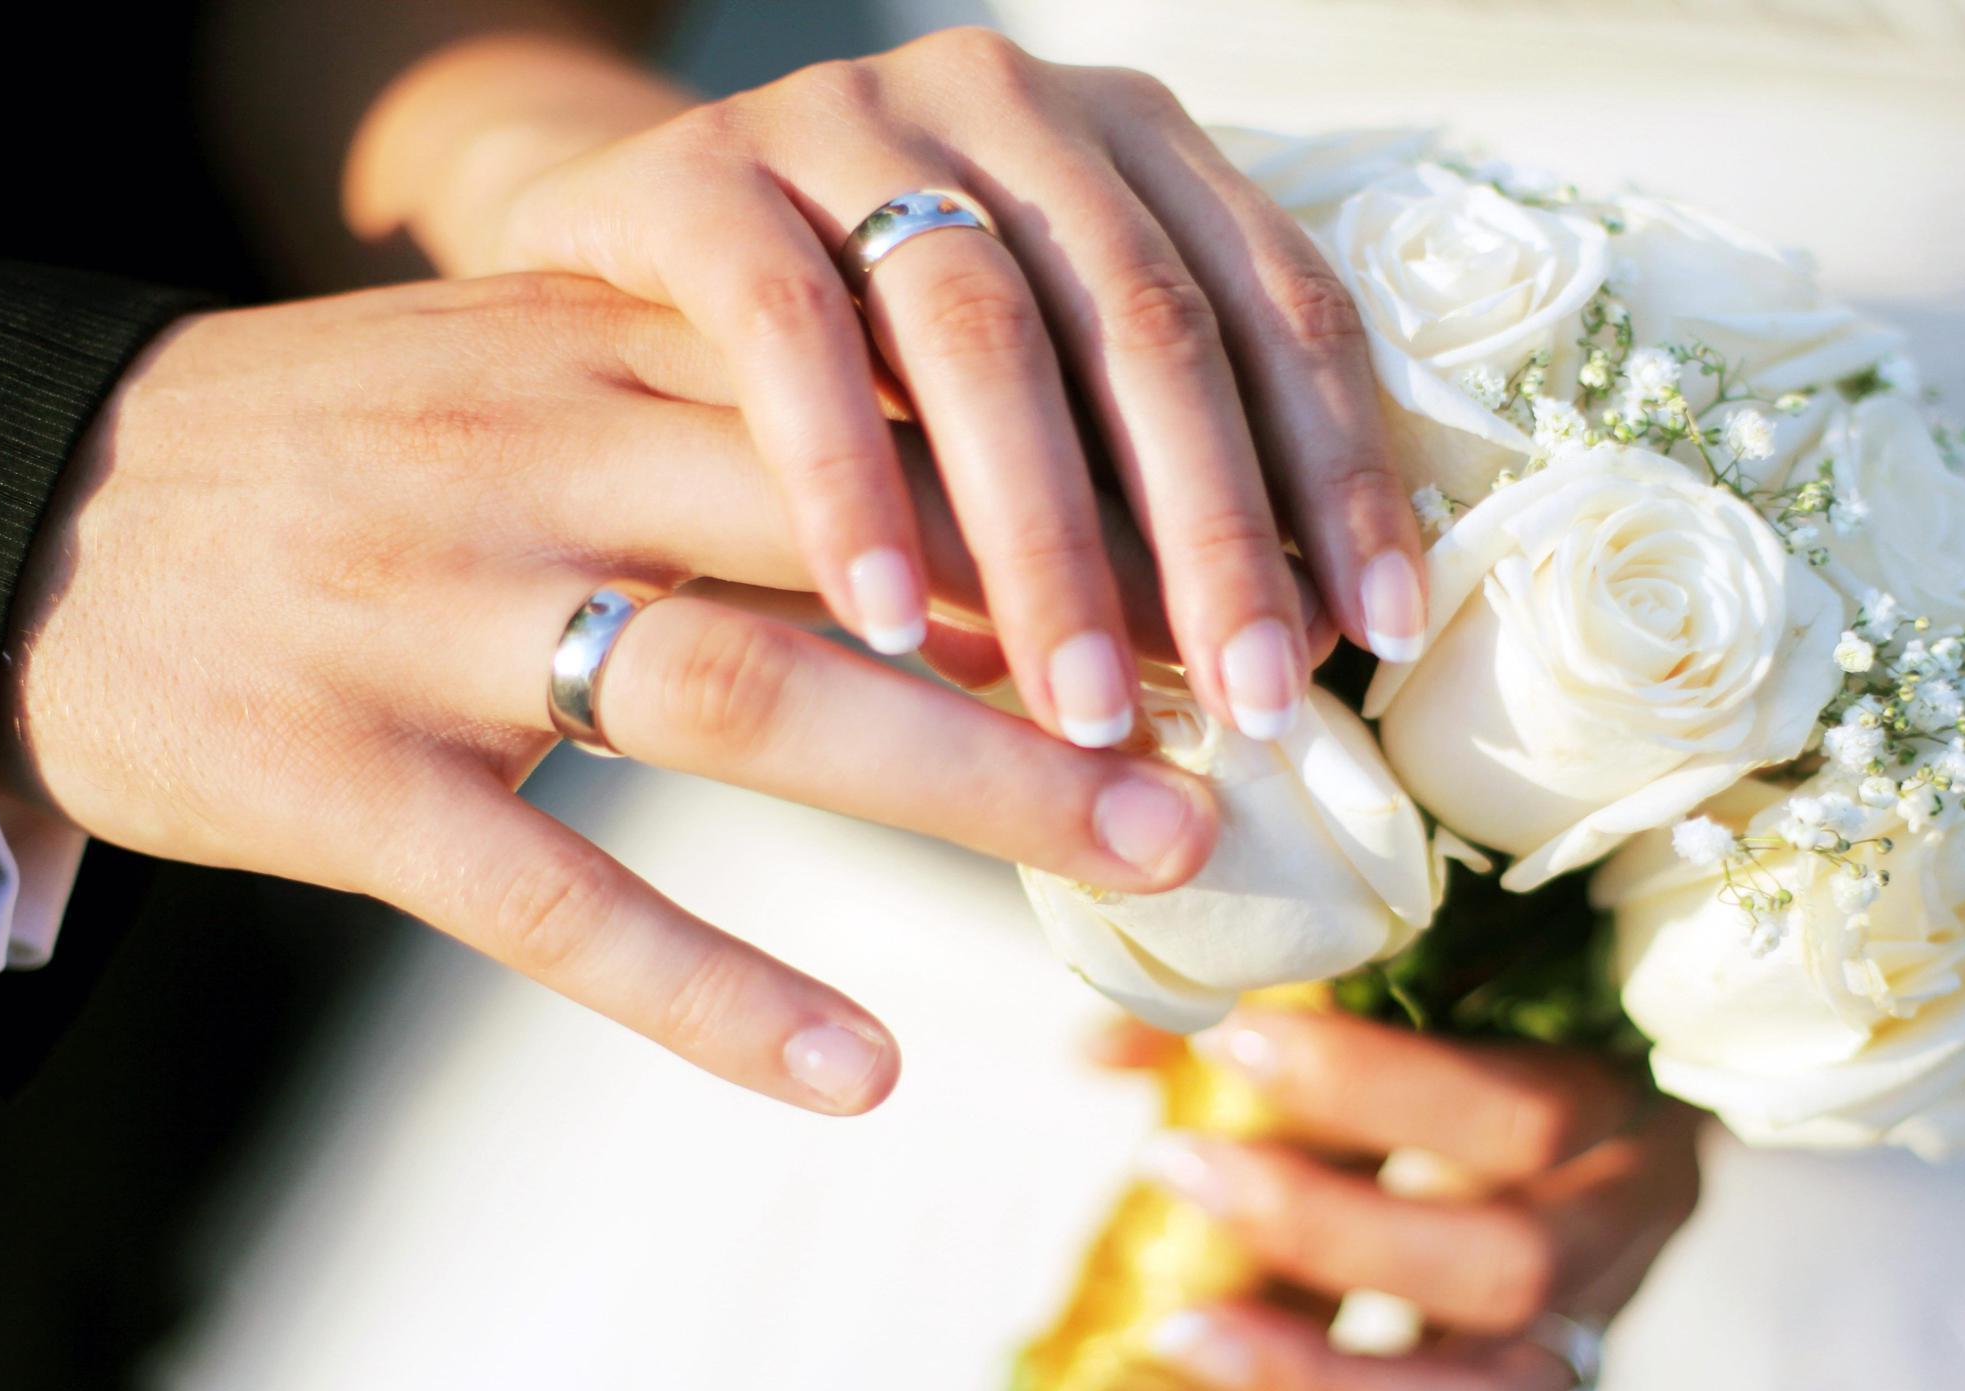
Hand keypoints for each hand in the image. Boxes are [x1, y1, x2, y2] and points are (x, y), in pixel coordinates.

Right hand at [0, 272, 1223, 1114]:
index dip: (1064, 488)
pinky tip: (859, 1065)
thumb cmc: (343, 462)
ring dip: (961, 785)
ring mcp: (430, 623)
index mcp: (593, 350)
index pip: (875, 397)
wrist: (41, 522)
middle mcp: (532, 462)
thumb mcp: (531, 383)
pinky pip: (550, 901)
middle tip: (1249, 726)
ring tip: (1140, 854)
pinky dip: (714, 990)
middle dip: (1069, 637)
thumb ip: (731, 424)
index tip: (1220, 575)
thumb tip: (987, 521)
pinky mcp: (333, 783)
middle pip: (851, 540)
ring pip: (739, 695)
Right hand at [448, 29, 1425, 746]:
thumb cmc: (847, 372)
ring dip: (1044, 539)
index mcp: (1123, 145)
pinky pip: (786, 327)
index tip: (1373, 640)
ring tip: (1088, 711)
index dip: (1339, 472)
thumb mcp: (1011, 403)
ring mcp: (846, 118)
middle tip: (1249, 704)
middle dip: (1211, 531)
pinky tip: (890, 628)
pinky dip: (846, 481)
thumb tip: (1264, 671)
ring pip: (982, 331)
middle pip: (1147, 323)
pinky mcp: (693, 169)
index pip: (1278, 304)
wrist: (591, 260)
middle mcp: (1005, 104)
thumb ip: (1122, 484)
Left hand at [1107, 1007, 1702, 1390]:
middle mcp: (1620, 1232)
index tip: (1233, 1036)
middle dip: (1326, 1226)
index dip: (1379, 1085)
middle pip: (1505, 1266)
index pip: (1524, 1112)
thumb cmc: (1500, 1028)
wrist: (1605, 1106)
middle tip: (1178, 1163)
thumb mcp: (1428, 994)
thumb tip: (1104, 1047)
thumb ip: (1283, 1007)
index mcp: (1621, 1102)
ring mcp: (1579, 1336)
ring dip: (1316, 1377)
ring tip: (1177, 1335)